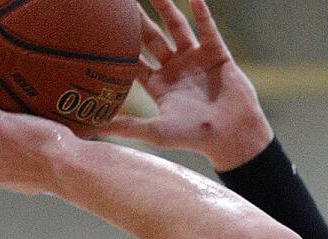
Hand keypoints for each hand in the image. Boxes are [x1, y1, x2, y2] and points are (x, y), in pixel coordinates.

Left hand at [107, 0, 271, 172]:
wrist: (232, 136)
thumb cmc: (194, 137)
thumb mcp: (157, 131)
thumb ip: (128, 126)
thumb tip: (94, 127)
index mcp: (159, 86)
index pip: (134, 61)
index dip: (120, 45)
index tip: (105, 28)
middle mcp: (175, 69)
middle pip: (152, 38)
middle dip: (138, 20)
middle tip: (122, 3)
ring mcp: (196, 59)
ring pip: (177, 26)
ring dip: (166, 7)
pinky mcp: (217, 53)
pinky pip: (208, 27)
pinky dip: (201, 11)